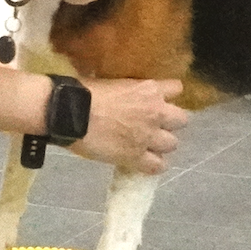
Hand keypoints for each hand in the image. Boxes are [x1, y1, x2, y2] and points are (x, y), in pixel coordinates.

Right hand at [68, 79, 185, 174]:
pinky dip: (152, 166)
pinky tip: (143, 164)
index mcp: (149, 89)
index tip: (160, 101)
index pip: (176, 89)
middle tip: (154, 126)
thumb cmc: (83, 92)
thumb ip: (127, 90)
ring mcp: (148, 136)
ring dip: (161, 145)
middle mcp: (155, 112)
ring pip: (172, 144)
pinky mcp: (137, 157)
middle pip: (181, 120)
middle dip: (169, 123)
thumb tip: (123, 94)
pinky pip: (157, 166)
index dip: (169, 97)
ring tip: (147, 147)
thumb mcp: (112, 82)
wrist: (68, 112)